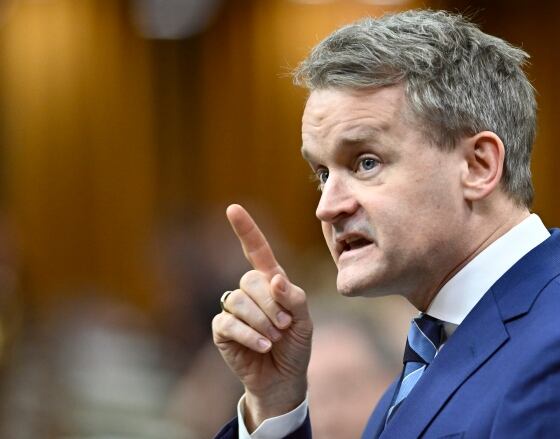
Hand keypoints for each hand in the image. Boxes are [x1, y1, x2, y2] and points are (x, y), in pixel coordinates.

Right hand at [212, 204, 312, 429]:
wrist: (284, 378)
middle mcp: (250, 291)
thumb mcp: (305, 320)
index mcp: (271, 282)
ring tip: (273, 338)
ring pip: (238, 300)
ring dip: (261, 321)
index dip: (246, 230)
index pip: (257, 251)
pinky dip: (249, 335)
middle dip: (271, 304)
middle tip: (284, 326)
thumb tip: (275, 279)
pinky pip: (228, 322)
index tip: (233, 209)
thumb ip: (294, 297)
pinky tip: (262, 347)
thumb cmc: (296, 345)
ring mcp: (233, 309)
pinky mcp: (222, 330)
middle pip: (251, 280)